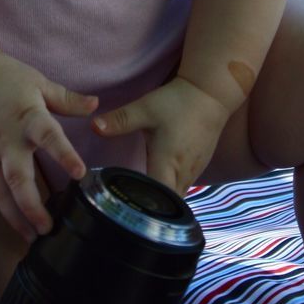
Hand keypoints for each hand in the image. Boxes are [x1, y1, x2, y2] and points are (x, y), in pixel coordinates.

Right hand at [0, 52, 98, 241]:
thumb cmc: (5, 77)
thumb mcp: (39, 82)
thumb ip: (67, 99)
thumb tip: (96, 105)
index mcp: (28, 117)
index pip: (49, 137)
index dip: (64, 155)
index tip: (80, 174)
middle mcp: (9, 139)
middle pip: (18, 177)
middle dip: (32, 206)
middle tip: (47, 229)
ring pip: (1, 190)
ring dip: (16, 216)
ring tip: (31, 238)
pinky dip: (4, 206)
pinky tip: (16, 223)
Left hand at [92, 76, 231, 195]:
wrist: (210, 93)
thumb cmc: (177, 103)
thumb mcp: (145, 109)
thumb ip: (120, 120)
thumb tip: (92, 127)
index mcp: (168, 164)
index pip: (157, 200)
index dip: (143, 207)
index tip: (126, 209)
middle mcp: (183, 174)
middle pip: (167, 205)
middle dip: (150, 208)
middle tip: (127, 207)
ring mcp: (195, 173)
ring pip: (177, 197)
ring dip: (161, 200)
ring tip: (139, 199)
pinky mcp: (199, 166)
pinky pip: (183, 187)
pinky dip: (171, 189)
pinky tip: (158, 182)